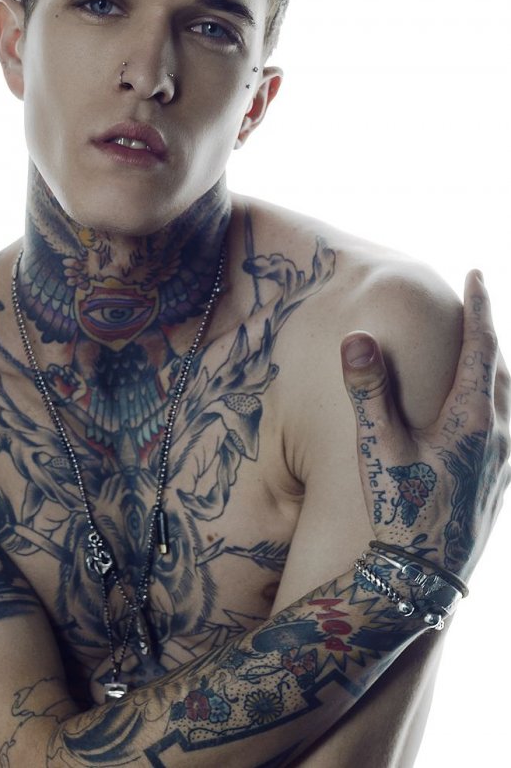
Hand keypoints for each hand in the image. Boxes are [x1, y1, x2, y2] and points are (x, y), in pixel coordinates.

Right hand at [341, 271, 508, 580]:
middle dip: (486, 337)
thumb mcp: (376, 447)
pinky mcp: (499, 484)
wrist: (422, 577)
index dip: (479, 307)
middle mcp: (500, 437)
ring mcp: (503, 464)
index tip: (476, 274)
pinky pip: (505, 429)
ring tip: (473, 360)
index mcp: (475, 419)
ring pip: (507, 402)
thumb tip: (358, 337)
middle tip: (471, 312)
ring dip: (491, 373)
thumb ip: (368, 390)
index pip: (484, 346)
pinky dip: (492, 405)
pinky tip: (473, 420)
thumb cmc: (399, 509)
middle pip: (501, 371)